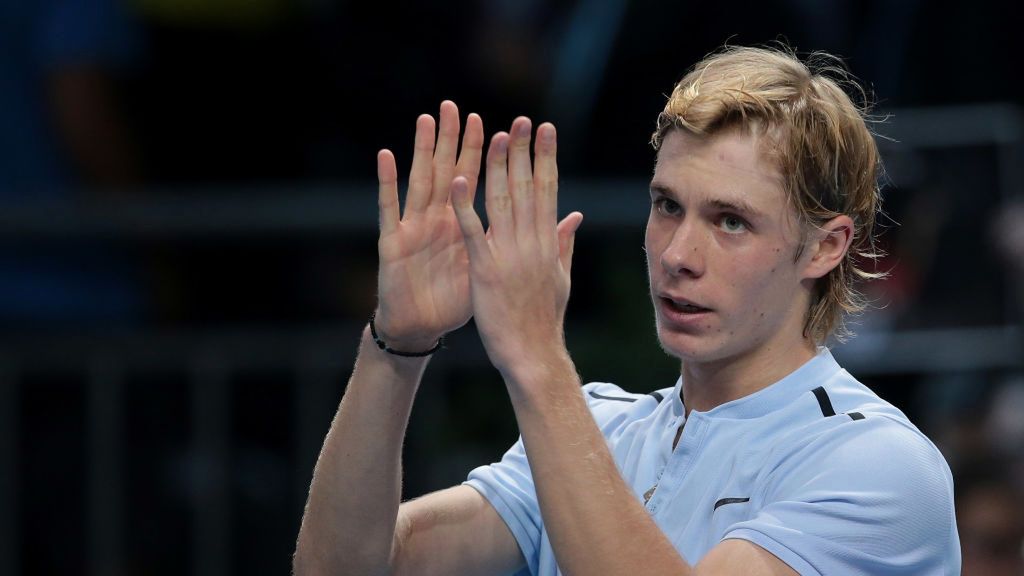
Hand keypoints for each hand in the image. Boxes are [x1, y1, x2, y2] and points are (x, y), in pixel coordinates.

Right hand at [375, 101, 483, 350]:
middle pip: (446, 171)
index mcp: (460, 225)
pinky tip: (386, 155)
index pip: (476, 182)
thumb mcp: (486, 270)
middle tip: (455, 107)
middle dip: (452, 140)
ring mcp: (414, 227)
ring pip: (419, 180)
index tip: (502, 127)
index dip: (487, 155)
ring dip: (422, 150)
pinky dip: (387, 182)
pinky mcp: (393, 242)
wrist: (420, 328)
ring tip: (426, 120)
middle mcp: (436, 219)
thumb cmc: (452, 301)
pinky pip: (389, 208)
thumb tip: (538, 229)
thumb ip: (505, 243)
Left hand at [450, 117, 582, 374]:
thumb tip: (574, 216)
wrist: (533, 354)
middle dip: (524, 151)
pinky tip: (458, 179)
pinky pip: (473, 232)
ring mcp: (510, 256)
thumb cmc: (544, 320)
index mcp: (548, 243)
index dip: (545, 157)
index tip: (544, 129)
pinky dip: (466, 205)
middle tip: (520, 119)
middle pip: (528, 188)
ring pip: (503, 202)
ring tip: (494, 135)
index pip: (548, 190)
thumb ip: (564, 243)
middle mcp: (532, 243)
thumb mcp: (561, 278)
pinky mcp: (485, 271)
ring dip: (498, 167)